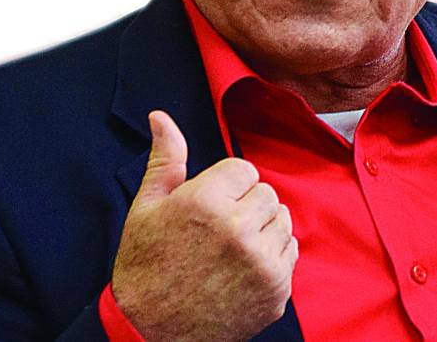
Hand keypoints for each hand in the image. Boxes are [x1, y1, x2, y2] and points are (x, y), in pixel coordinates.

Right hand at [111, 110, 297, 340]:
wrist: (151, 333)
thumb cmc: (145, 268)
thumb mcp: (146, 209)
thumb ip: (165, 159)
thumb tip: (161, 116)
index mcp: (206, 202)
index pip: (244, 169)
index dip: (225, 186)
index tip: (208, 207)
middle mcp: (239, 230)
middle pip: (267, 193)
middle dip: (246, 205)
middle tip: (217, 231)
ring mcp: (261, 263)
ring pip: (283, 220)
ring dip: (263, 229)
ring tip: (230, 250)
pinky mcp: (276, 291)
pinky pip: (291, 252)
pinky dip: (272, 257)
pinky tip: (242, 269)